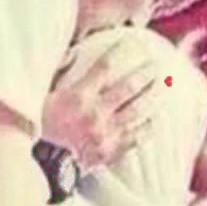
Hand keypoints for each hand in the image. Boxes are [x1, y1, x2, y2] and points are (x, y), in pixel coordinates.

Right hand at [41, 37, 161, 170]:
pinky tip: (157, 118)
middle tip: (157, 64)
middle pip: (129, 88)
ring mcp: (106, 134)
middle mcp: (96, 113)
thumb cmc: (42, 124)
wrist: (42, 163)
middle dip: (146, 73)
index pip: (105, 67)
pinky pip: (136, 137)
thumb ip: (61, 74)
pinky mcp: (111, 151)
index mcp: (79, 96)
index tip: (134, 42)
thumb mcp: (46, 94)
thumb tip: (75, 54)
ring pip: (137, 111)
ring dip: (153, 96)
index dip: (121, 51)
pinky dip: (149, 127)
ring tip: (164, 86)